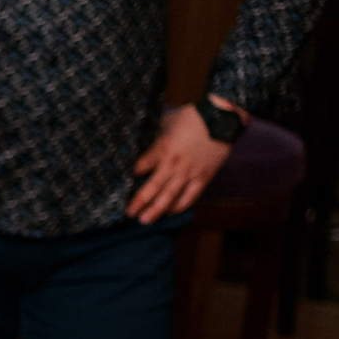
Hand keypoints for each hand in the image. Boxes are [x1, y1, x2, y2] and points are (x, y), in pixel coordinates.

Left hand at [127, 103, 236, 223]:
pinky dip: (180, 206)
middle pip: (153, 186)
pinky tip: (170, 212)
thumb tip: (137, 143)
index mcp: (163, 148)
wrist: (221, 118)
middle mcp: (175, 163)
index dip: (128, 177)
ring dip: (157, 209)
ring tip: (145, 220)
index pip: (140, 166)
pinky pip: (191, 196)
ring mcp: (190, 172)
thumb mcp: (166, 123)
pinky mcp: (203, 177)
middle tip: (128, 213)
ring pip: (170, 196)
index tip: (117, 188)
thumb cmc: (191, 118)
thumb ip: (153, 137)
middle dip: (139, 201)